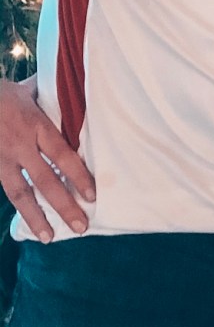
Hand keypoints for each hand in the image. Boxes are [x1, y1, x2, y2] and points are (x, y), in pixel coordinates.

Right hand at [0, 76, 95, 240]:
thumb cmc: (2, 93)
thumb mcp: (28, 90)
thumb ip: (51, 97)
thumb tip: (78, 91)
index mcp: (35, 125)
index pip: (62, 154)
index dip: (78, 176)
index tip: (92, 196)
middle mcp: (20, 145)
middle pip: (45, 181)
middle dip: (64, 206)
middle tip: (81, 227)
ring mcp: (2, 158)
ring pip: (20, 193)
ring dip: (36, 217)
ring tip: (49, 237)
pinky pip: (6, 190)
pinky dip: (19, 208)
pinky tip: (29, 222)